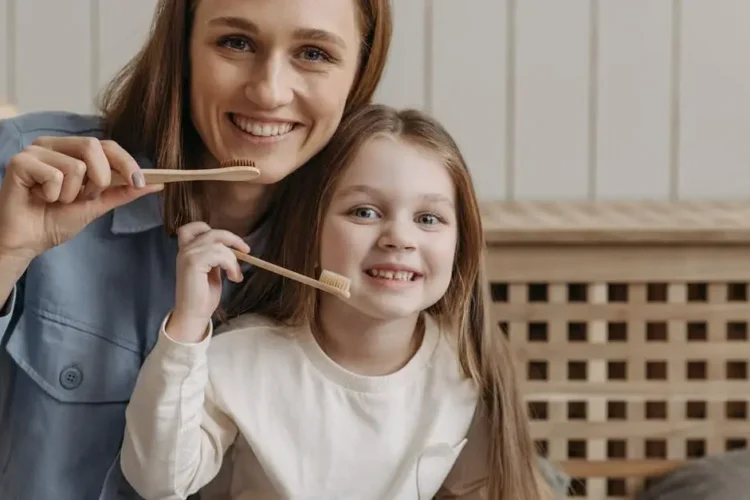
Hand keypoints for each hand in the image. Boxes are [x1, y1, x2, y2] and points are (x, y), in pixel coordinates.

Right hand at [0, 136, 163, 264]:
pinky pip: (54, 176)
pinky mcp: (19, 162)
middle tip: (85, 198)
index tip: (139, 181)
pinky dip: (53, 196)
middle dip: (99, 179)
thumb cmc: (55, 220)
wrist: (27, 242)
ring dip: (72, 194)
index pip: (107, 145)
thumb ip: (123, 191)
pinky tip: (40, 199)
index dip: (126, 162)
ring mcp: (34, 151)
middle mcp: (53, 144)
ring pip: (75, 166)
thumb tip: (156, 183)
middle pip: (93, 146)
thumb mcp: (97, 205)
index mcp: (71, 150)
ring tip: (56, 200)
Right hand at [168, 222, 249, 342]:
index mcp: (187, 250)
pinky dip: (231, 264)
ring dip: (233, 259)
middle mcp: (185, 250)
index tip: (233, 243)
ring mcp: (188, 255)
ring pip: (219, 244)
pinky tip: (233, 278)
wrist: (193, 314)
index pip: (194, 227)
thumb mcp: (212, 271)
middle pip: (212, 232)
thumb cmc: (203, 296)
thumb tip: (232, 249)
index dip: (215, 230)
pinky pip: (220, 254)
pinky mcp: (193, 262)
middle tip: (246, 251)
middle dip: (232, 239)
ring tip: (235, 275)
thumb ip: (216, 257)